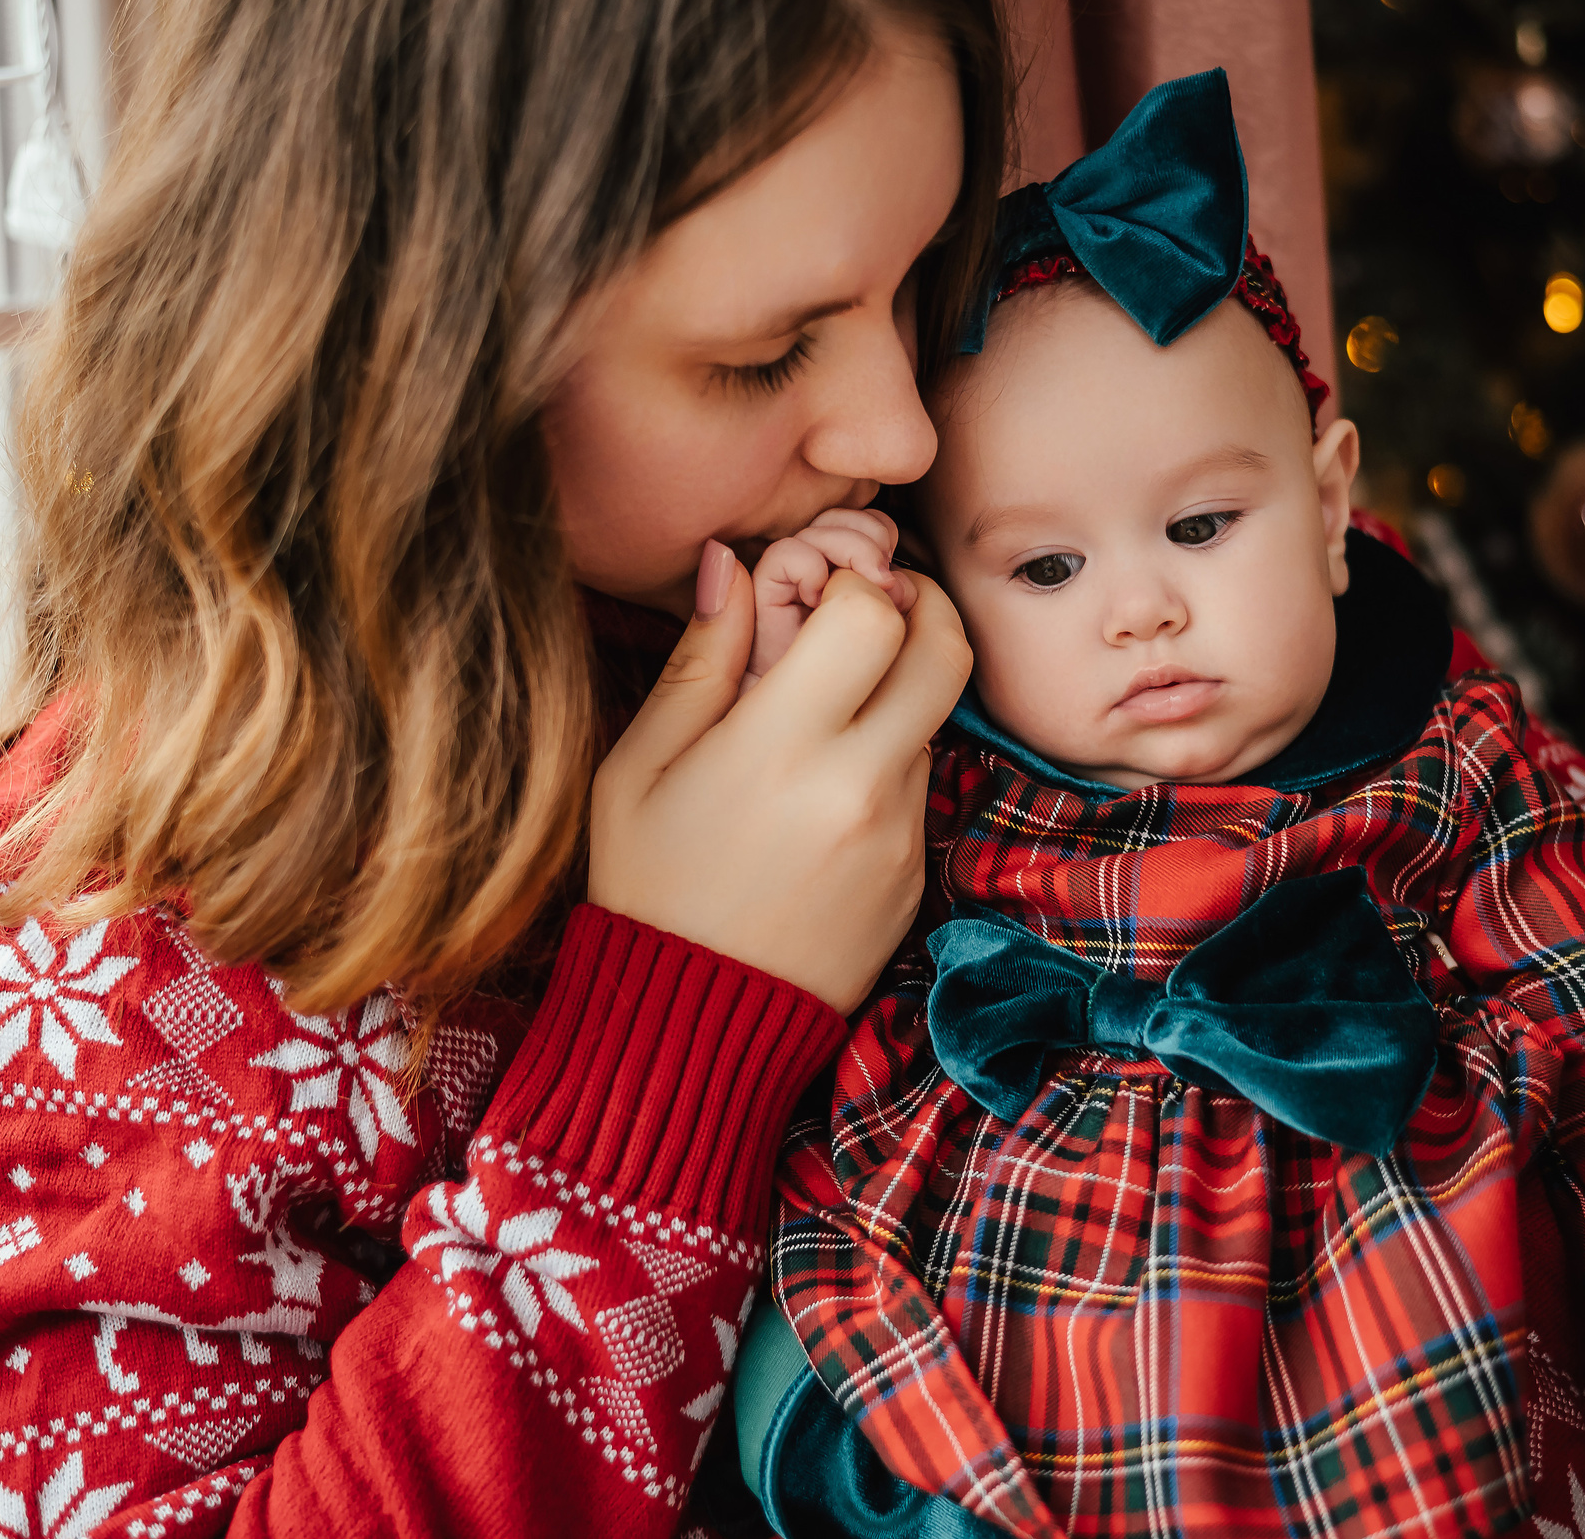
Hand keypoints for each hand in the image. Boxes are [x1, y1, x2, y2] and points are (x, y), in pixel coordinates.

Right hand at [589, 538, 970, 1013]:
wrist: (692, 1021)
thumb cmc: (649, 884)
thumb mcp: (640, 766)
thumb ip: (700, 658)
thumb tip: (731, 563)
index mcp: (782, 747)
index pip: (873, 615)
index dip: (856, 582)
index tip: (822, 589)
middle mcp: (859, 785)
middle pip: (945, 651)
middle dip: (921, 605)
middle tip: (878, 601)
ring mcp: (899, 833)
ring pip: (934, 718)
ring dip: (898, 690)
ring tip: (827, 708)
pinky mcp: (915, 872)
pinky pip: (919, 784)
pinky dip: (889, 758)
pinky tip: (825, 784)